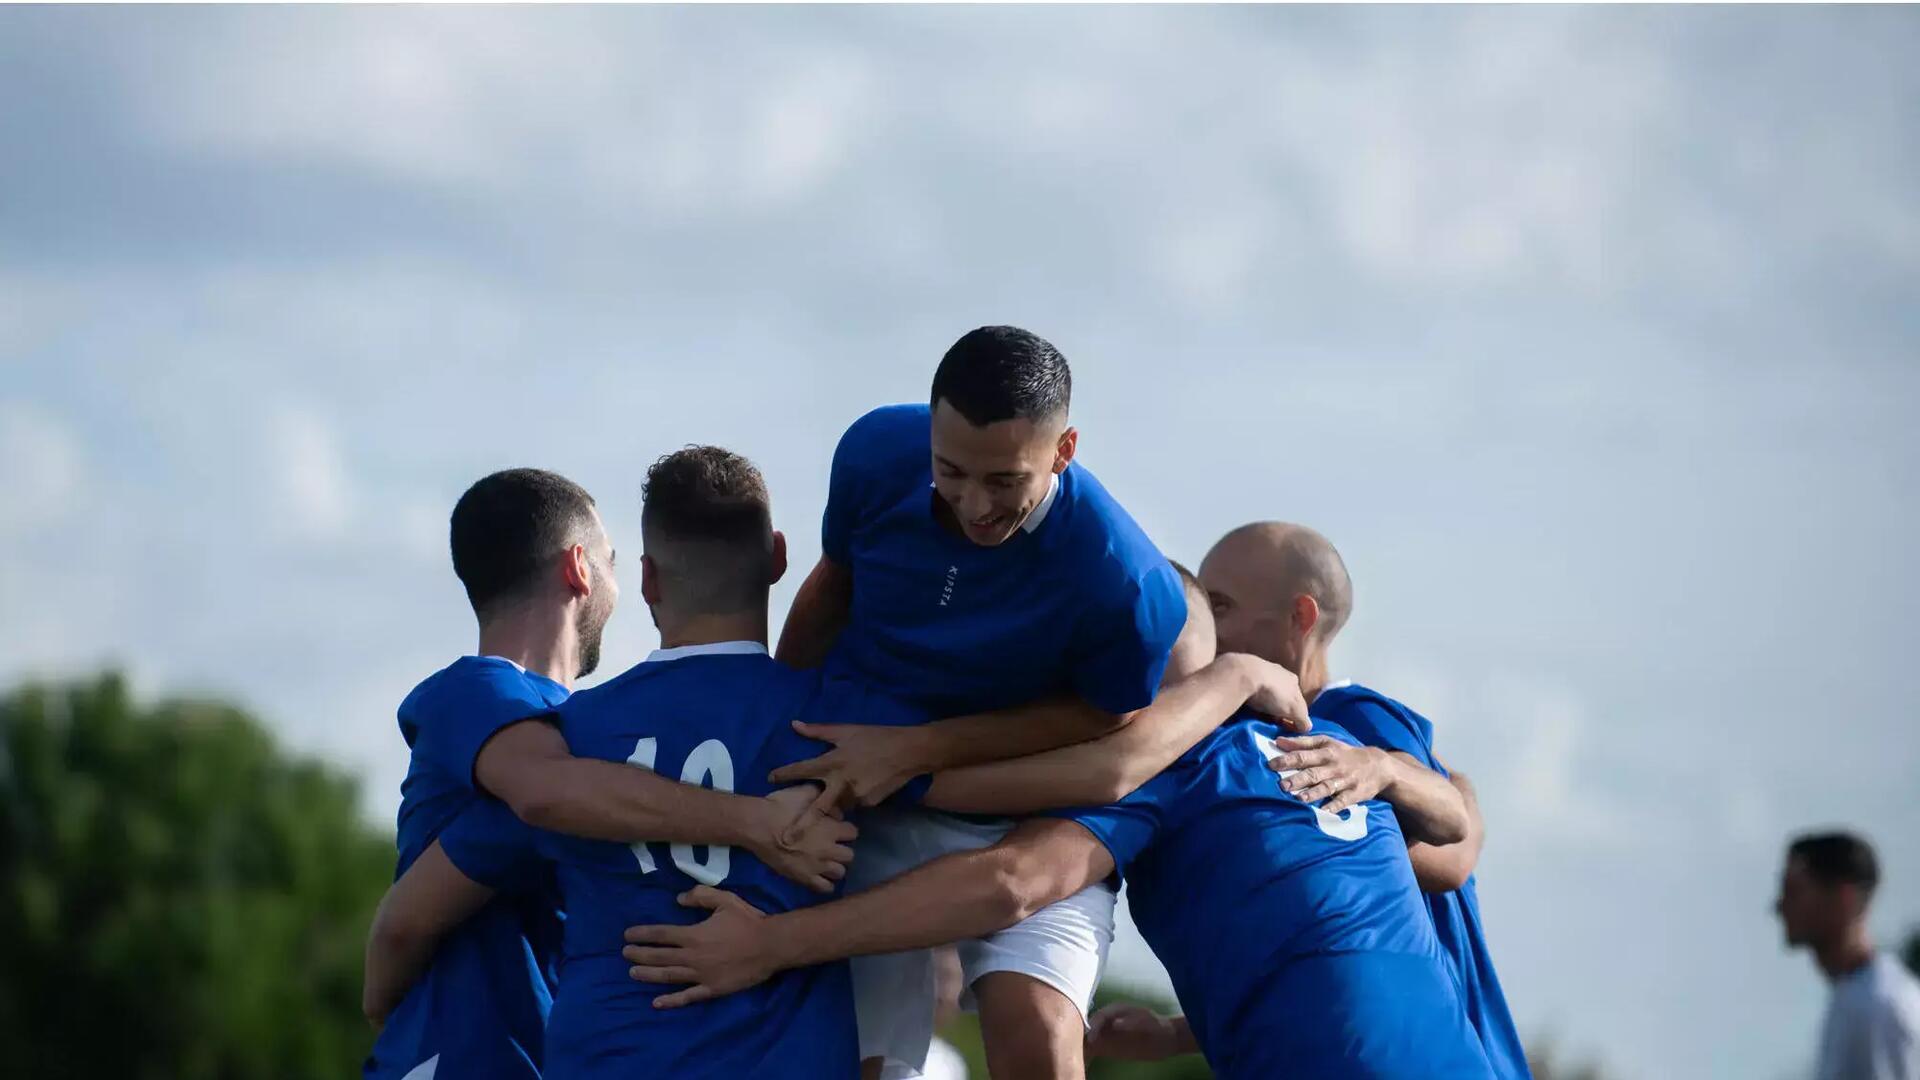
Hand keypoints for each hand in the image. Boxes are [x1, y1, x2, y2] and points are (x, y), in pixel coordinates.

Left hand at [622, 885, 778, 1007]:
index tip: (627, 935)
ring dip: (648, 974)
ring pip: (668, 976)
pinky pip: (687, 997)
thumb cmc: (748, 921)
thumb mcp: (725, 900)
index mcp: (694, 934)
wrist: (770, 945)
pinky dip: (671, 1001)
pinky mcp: (711, 989)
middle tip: (624, 953)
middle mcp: (692, 956)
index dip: (642, 934)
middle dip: (639, 954)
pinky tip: (656, 1003)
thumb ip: (700, 896)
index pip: (661, 934)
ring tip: (632, 972)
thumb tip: (678, 900)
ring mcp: (701, 975)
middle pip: (659, 956)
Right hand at [749, 786, 857, 893]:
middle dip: (843, 850)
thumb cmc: (781, 806)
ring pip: (840, 873)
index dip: (846, 830)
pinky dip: (825, 884)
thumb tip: (836, 810)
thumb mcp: (805, 792)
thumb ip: (824, 798)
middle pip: (850, 856)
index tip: (837, 829)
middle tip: (832, 847)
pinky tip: (819, 876)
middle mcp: (829, 849)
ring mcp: (817, 866)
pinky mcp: (804, 878)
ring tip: (825, 862)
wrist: (758, 825)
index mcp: (832, 828)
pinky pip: (824, 888)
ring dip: (835, 867)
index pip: (853, 833)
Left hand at [768, 720, 934, 814]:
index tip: (769, 779)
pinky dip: (851, 798)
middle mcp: (841, 783)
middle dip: (801, 825)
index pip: (803, 770)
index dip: (784, 774)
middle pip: (817, 808)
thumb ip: (819, 731)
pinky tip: (860, 787)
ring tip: (835, 801)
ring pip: (837, 804)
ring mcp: (856, 797)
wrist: (910, 752)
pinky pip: (854, 803)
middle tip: (787, 839)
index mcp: (833, 763)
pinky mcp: (869, 804)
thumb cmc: (876, 737)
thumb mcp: (847, 730)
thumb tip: (795, 725)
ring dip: (833, 802)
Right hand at [1086, 1003, 1186, 1060]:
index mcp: (1115, 1010)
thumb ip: (1130, 1022)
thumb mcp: (1146, 1022)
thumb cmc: (1157, 1026)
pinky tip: (1082, 1064)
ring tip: (1075, 1058)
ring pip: (1089, 1040)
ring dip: (1081, 1047)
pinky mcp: (1109, 1047)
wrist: (1167, 1039)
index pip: (1100, 1017)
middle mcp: (1107, 1021)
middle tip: (1076, 1049)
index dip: (1094, 1027)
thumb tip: (1115, 1024)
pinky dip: (1087, 1056)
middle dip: (1081, 1036)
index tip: (1092, 1039)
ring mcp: (1107, 1034)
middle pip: (1089, 1027)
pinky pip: (1095, 1051)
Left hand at [1236, 655, 1311, 732]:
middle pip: (1281, 695)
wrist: (1244, 675)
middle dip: (1278, 708)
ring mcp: (1260, 670)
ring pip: (1265, 691)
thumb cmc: (1274, 693)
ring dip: (1263, 702)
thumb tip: (1306, 728)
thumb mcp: (1295, 710)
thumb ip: (1303, 720)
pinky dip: (1250, 696)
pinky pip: (1250, 688)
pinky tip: (1246, 703)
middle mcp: (1278, 672)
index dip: (1294, 714)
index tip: (1286, 725)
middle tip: (1271, 721)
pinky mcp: (1243, 673)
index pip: (1297, 700)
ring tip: (1257, 714)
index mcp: (1293, 679)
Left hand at [1267, 735, 1391, 812]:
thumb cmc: (1344, 753)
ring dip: (1313, 793)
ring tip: (1300, 798)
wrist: (1378, 765)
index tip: (1271, 765)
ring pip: (1327, 787)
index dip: (1287, 760)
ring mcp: (1345, 781)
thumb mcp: (1326, 742)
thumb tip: (1278, 741)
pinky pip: (1343, 801)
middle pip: (1313, 773)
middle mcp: (1334, 766)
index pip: (1304, 755)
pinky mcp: (1354, 794)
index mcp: (1325, 752)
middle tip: (1282, 785)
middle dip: (1298, 779)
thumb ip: (1302, 742)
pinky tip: (1323, 812)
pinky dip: (1333, 807)